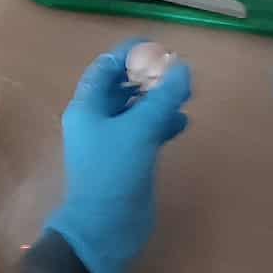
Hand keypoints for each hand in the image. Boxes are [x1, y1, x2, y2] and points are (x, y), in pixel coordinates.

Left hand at [45, 41, 191, 272]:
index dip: (129, 54)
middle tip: (177, 70)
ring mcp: (112, 142)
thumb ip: (163, 97)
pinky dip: (162, 124)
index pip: (105, 68)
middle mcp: (96, 121)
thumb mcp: (140, 129)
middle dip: (148, 76)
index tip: (157, 46)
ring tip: (185, 95)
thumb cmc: (114, 172)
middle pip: (122, 87)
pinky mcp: (128, 160)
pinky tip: (182, 122)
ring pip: (136, 110)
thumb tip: (183, 68)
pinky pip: (145, 132)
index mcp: (87, 108)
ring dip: (158, 100)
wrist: (106, 227)